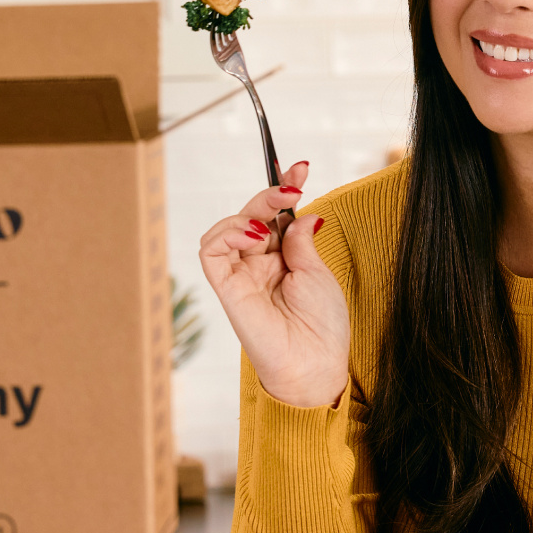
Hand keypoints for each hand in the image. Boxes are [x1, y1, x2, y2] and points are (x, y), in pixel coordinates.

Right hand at [198, 163, 349, 407]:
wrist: (314, 363)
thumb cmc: (322, 326)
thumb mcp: (317, 273)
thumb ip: (300, 240)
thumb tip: (298, 212)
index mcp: (283, 260)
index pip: (275, 217)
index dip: (283, 191)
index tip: (301, 169)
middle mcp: (259, 265)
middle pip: (252, 217)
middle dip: (269, 195)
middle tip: (291, 185)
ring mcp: (242, 276)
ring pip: (226, 230)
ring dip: (247, 215)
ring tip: (270, 222)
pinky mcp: (227, 288)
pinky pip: (211, 253)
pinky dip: (226, 235)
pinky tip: (252, 235)